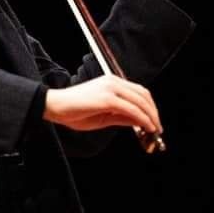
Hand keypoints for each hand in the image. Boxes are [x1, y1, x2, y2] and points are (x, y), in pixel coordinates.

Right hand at [43, 74, 161, 133]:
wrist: (55, 106)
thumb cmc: (74, 111)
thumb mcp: (103, 116)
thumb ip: (121, 116)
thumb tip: (139, 122)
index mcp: (111, 82)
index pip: (139, 91)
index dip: (150, 106)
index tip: (155, 121)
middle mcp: (113, 82)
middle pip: (143, 94)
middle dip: (154, 112)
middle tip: (158, 128)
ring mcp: (110, 88)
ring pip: (140, 101)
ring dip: (151, 116)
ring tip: (155, 130)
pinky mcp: (107, 98)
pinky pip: (131, 109)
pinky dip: (142, 119)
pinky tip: (147, 128)